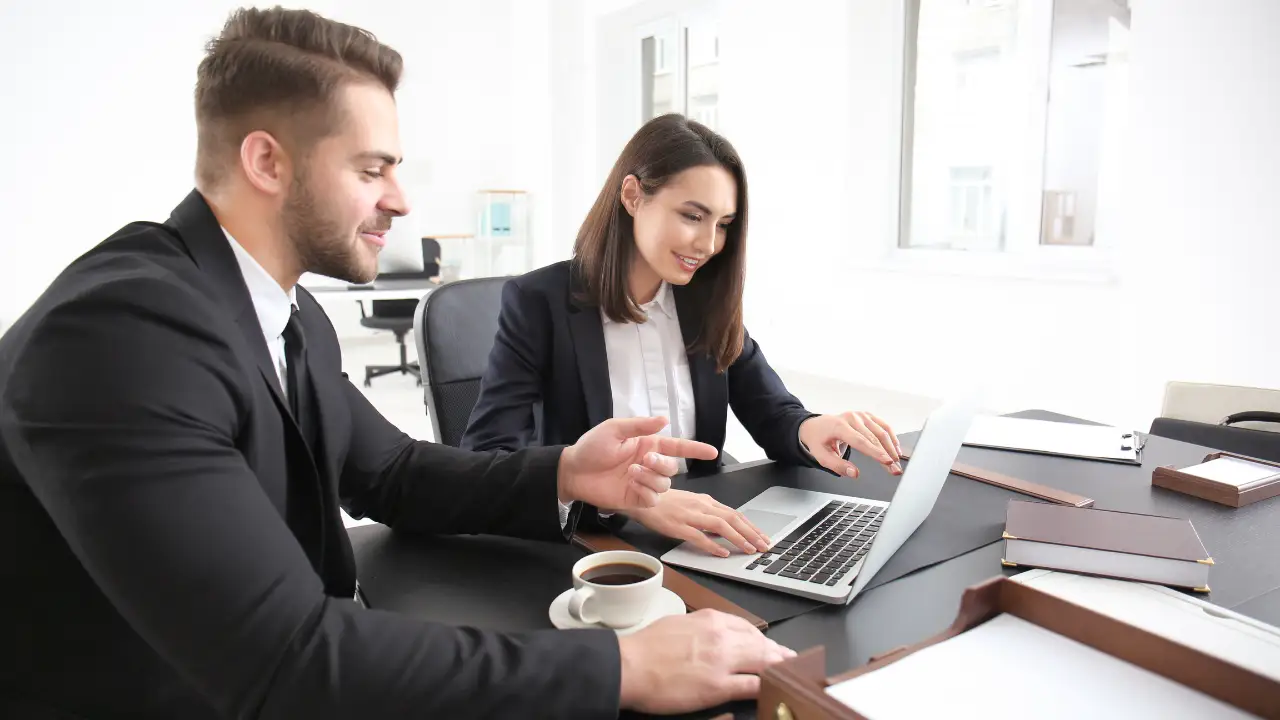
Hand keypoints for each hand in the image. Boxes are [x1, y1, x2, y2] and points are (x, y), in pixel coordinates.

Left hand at [558, 416, 717, 511]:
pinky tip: (631, 485)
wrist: (573, 471)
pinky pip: (653, 499)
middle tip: (644, 460)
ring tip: (631, 472)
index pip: (678, 447)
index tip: (713, 452)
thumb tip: (664, 420)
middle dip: (662, 464)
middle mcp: (649, 464)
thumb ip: (640, 425)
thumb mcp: (614, 429)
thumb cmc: (591, 447)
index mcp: (647, 445)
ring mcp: (643, 483)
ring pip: (665, 484)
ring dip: (651, 478)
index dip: (696, 449)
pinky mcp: (636, 499)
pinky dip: (646, 492)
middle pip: (673, 468)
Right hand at [617, 610, 795, 713]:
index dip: (762, 639)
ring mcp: (722, 661)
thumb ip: (701, 628)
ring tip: (790, 672)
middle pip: (761, 644)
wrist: (629, 665)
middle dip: (778, 653)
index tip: (769, 645)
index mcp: (710, 619)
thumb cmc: (645, 647)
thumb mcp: (678, 624)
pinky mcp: (718, 686)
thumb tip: (713, 635)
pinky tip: (775, 688)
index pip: (747, 627)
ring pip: (763, 661)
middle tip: (790, 659)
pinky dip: (767, 686)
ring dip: (780, 667)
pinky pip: (753, 685)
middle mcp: (721, 636)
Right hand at [625, 490, 770, 557]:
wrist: (640, 496)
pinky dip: (712, 545)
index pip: (735, 513)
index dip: (751, 526)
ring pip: (720, 526)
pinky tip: (722, 553)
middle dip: (751, 533)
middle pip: (732, 518)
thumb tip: (725, 527)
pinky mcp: (677, 526)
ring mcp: (689, 516)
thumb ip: (708, 514)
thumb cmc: (664, 501)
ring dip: (738, 538)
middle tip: (764, 545)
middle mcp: (701, 506)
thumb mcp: (690, 503)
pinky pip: (698, 536)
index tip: (762, 536)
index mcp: (705, 501)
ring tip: (750, 549)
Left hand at [799, 411, 902, 477]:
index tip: (888, 462)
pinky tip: (896, 449)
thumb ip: (837, 466)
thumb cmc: (818, 440)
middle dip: (887, 455)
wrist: (815, 425)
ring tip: (897, 463)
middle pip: (874, 438)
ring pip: (882, 431)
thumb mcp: (821, 456)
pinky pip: (883, 426)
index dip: (875, 452)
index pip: (860, 441)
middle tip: (895, 470)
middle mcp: (852, 418)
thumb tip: (854, 473)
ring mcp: (860, 415)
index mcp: (839, 426)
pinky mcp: (867, 416)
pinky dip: (892, 438)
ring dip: (892, 448)